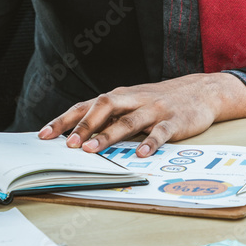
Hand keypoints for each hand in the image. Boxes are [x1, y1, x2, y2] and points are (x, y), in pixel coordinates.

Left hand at [37, 73, 245, 156]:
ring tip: (92, 150)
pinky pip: (161, 132)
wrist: (200, 90)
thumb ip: (107, 117)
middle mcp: (132, 100)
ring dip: (108, 136)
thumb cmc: (157, 101)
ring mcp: (154, 110)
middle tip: (67, 145)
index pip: (85, 106)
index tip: (44, 135)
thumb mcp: (130, 104)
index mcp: (118, 97)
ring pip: (128, 121)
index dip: (64, 120)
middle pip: (104, 108)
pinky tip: (141, 154)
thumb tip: (75, 137)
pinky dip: (150, 142)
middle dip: (83, 126)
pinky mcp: (175, 121)